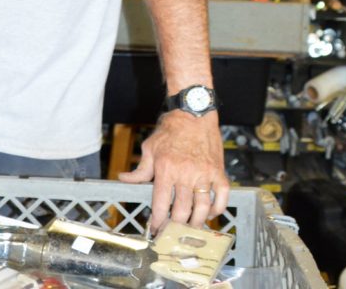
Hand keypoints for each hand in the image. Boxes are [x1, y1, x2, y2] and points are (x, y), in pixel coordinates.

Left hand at [118, 111, 228, 231]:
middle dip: (175, 225)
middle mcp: (185, 174)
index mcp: (166, 169)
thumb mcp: (150, 148)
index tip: (156, 228)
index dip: (157, 219)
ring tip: (190, 228)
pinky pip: (221, 197)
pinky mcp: (219, 172)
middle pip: (181, 210)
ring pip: (202, 208)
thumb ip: (140, 169)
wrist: (193, 113)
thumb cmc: (171, 130)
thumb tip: (124, 179)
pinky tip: (210, 213)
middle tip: (173, 232)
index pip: (160, 202)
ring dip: (196, 222)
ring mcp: (204, 174)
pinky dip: (217, 209)